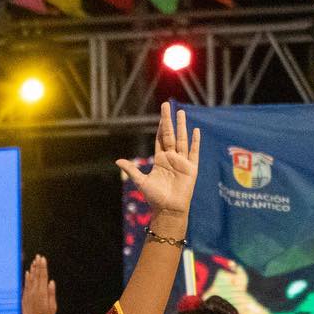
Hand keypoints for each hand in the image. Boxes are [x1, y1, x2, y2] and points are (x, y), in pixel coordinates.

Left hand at [21, 255, 57, 313]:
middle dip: (37, 265)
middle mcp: (34, 293)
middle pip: (36, 276)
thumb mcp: (52, 306)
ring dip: (32, 270)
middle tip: (38, 256)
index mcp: (42, 293)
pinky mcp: (24, 298)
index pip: (43, 276)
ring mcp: (28, 295)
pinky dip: (27, 278)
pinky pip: (25, 285)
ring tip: (34, 261)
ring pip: (30, 279)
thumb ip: (51, 293)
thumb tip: (51, 282)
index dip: (43, 267)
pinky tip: (28, 272)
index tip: (43, 258)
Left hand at [116, 102, 200, 227]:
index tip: (161, 115)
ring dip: (182, 126)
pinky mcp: (191, 168)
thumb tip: (117, 161)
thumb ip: (131, 169)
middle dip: (169, 120)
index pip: (161, 139)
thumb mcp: (141, 181)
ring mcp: (182, 162)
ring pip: (182, 139)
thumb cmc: (155, 197)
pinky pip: (193, 152)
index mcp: (160, 159)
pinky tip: (196, 131)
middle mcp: (171, 158)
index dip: (161, 127)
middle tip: (167, 105)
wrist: (168, 209)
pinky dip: (195, 142)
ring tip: (181, 112)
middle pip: (171, 134)